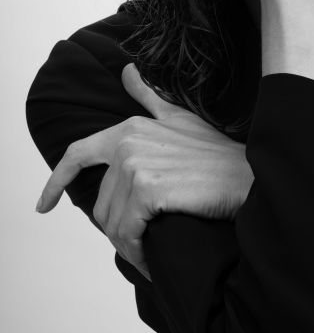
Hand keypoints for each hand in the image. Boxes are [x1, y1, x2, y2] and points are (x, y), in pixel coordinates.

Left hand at [35, 63, 254, 281]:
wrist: (250, 178)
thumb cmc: (220, 155)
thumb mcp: (182, 119)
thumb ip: (150, 98)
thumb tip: (127, 70)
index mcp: (131, 128)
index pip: (79, 154)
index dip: (56, 182)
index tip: (44, 206)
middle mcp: (128, 142)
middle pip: (101, 203)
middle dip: (118, 230)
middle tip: (143, 245)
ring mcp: (137, 164)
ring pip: (112, 222)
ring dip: (129, 246)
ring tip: (149, 257)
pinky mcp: (148, 190)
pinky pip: (127, 233)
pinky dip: (136, 253)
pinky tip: (151, 261)